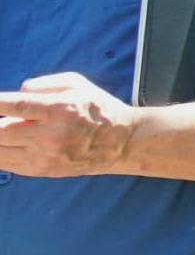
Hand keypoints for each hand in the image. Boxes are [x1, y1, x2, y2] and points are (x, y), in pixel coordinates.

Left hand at [0, 72, 138, 176]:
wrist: (122, 143)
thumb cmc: (97, 108)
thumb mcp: (76, 84)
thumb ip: (40, 84)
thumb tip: (13, 94)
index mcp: (61, 110)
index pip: (17, 106)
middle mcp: (51, 136)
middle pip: (0, 132)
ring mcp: (45, 157)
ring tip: (4, 130)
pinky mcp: (42, 170)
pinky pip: (6, 165)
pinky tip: (4, 143)